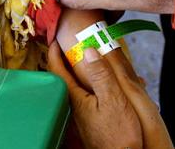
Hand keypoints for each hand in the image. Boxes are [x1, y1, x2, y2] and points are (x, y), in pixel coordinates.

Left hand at [48, 43, 172, 148]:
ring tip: (104, 64)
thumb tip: (88, 51)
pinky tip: (119, 90)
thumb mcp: (114, 100)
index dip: (54, 53)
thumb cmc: (119, 135)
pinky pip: (93, 98)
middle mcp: (76, 107)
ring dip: (91, 74)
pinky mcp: (93, 122)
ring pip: (82, 88)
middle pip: (68, 78)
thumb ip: (101, 75)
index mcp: (77, 98)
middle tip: (79, 47)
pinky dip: (101, 87)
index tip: (55, 40)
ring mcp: (84, 115)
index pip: (58, 71)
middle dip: (73, 61)